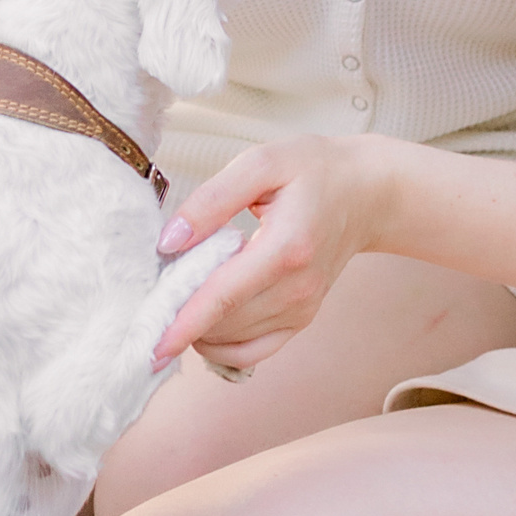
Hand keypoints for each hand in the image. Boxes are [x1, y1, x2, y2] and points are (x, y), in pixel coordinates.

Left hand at [152, 134, 396, 371]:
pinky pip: (254, 351)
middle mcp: (298, 288)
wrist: (366, 192)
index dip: (182, 322)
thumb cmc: (314, 170)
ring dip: (198, 330)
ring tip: (178, 298)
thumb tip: (170, 240)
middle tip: (154, 293)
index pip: (224, 296)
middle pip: (225, 323)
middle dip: (181, 319)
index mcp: (287, 248)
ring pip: (234, 341)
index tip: (149, 343)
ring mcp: (303, 309)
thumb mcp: (261, 164)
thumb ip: (212, 200)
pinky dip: (222, 347)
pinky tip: (203, 326)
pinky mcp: (302, 319)